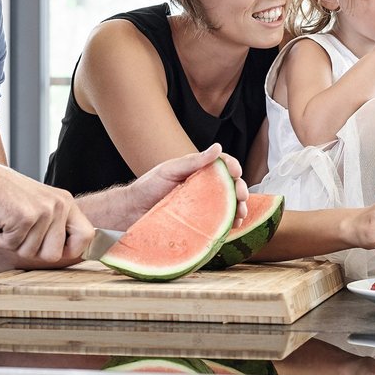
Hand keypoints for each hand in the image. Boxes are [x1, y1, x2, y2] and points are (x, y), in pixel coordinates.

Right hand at [0, 157, 94, 262]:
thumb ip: (55, 225)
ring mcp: (43, 211)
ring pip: (31, 253)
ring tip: (8, 223)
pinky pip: (13, 246)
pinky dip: (0, 240)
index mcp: (66, 202)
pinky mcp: (25, 217)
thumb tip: (71, 253)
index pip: (87, 236)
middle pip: (55, 254)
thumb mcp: (40, 206)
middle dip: (33, 251)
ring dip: (14, 244)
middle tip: (20, 233)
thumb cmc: (6, 197)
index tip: (57, 251)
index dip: (73, 251)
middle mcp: (59, 205)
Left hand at [98, 144, 247, 230]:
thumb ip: (193, 160)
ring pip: (228, 207)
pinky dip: (228, 225)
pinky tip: (233, 227)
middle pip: (230, 187)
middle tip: (242, 195)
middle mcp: (204, 189)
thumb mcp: (170, 169)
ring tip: (240, 214)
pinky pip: (218, 224)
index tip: (236, 172)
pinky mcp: (199, 224)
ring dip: (239, 209)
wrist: (132, 211)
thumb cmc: (148, 186)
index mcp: (199, 172)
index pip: (223, 166)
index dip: (233, 167)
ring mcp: (202, 207)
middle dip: (240, 190)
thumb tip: (217, 147)